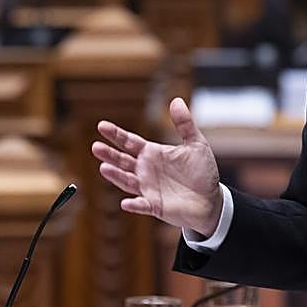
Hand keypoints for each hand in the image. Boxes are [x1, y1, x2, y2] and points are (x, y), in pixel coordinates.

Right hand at [92, 97, 221, 236]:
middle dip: (109, 154)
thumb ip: (184, 124)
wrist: (211, 200)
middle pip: (122, 161)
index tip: (101, 126)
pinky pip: (142, 205)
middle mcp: (145, 170)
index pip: (129, 142)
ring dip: (116, 176)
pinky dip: (135, 205)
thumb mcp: (196, 144)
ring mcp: (148, 189)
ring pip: (127, 181)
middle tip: (96, 147)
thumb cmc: (201, 172)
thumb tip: (176, 100)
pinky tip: (126, 203)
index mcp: (152, 153)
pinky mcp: (155, 206)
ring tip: (104, 168)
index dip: (116, 134)